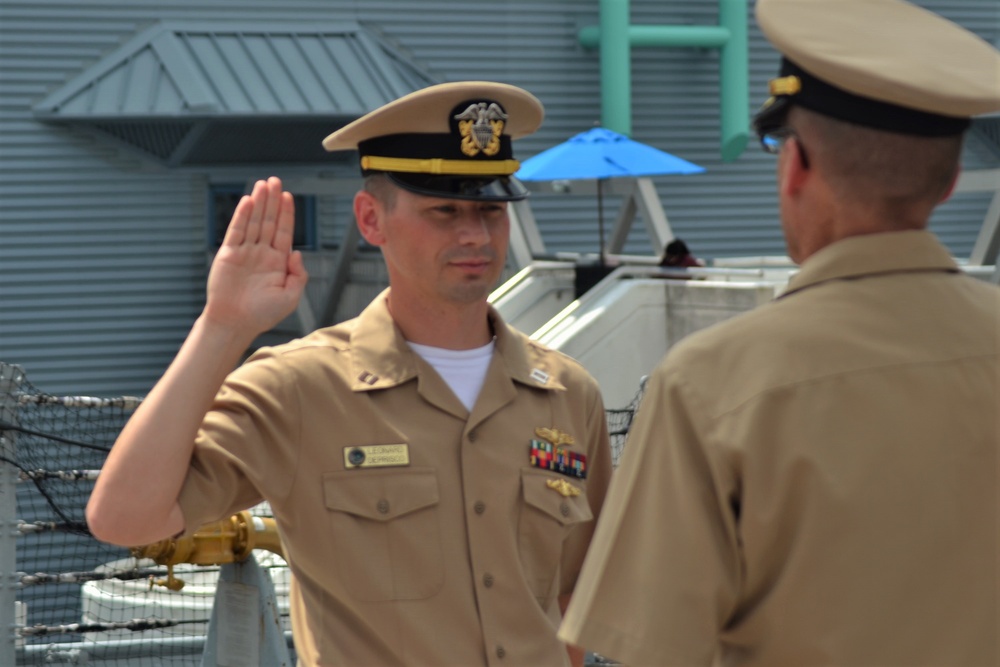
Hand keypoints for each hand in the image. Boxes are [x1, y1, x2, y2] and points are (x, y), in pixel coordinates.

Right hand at [203, 177, 308, 335]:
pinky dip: (242, 216)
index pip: (283, 232)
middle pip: (269, 221)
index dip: (286, 214)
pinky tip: (248, 201)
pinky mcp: (229, 254)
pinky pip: (236, 231)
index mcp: (277, 262)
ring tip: (263, 184)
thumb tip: (297, 252)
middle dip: (272, 201)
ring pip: (253, 222)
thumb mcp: (290, 298)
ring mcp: (245, 252)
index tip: (288, 196)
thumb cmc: (262, 314)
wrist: (235, 323)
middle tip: (275, 180)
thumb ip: (299, 275)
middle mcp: (261, 253)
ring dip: (258, 203)